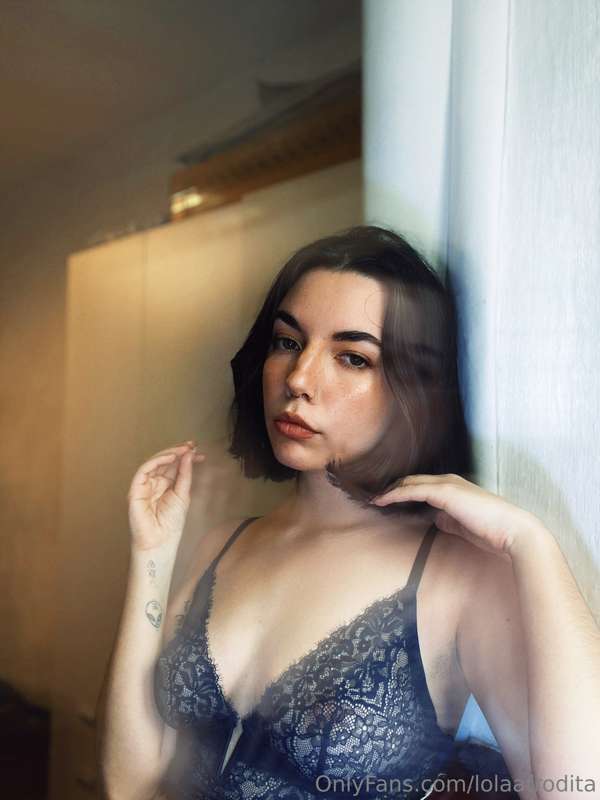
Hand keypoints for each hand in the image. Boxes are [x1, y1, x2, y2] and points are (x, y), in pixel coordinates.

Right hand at [127, 440, 205, 551]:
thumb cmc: (171, 524)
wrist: (160, 542)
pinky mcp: (135, 489)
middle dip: (178, 451)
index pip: (174, 465)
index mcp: (166, 484)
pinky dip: (156, 461)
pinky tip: (170, 458)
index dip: (185, 456)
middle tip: (192, 445)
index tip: (197, 449)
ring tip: (183, 449)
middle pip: (165, 461)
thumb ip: (185, 474)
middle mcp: (154, 482)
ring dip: (169, 453)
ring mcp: (144, 485)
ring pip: (154, 462)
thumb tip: (189, 454)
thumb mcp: (183, 495)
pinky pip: (144, 470)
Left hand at [369, 473, 539, 559]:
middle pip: (411, 480)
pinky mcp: (445, 492)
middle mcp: (448, 481)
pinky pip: (412, 491)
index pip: (420, 485)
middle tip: (372, 497)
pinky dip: (395, 494)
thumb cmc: (491, 530)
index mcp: (453, 487)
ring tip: (372, 499)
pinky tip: (381, 500)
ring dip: (388, 490)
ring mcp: (446, 484)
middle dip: (391, 488)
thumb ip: (448, 518)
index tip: (384, 500)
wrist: (512, 530)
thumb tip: (435, 518)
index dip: (401, 491)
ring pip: (409, 482)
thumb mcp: (463, 524)